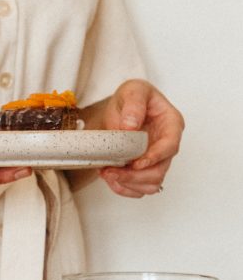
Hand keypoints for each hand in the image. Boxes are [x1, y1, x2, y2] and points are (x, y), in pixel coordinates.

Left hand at [94, 80, 184, 197]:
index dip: (154, 158)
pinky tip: (110, 178)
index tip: (136, 163)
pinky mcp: (145, 171)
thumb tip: (130, 126)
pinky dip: (123, 188)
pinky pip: (138, 189)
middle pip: (159, 172)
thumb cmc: (133, 97)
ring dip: (128, 184)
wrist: (122, 108)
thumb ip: (134, 104)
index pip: (170, 147)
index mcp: (171, 125)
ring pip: (150, 185)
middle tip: (111, 171)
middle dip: (134, 176)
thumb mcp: (133, 90)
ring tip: (108, 173)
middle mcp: (167, 145)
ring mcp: (157, 160)